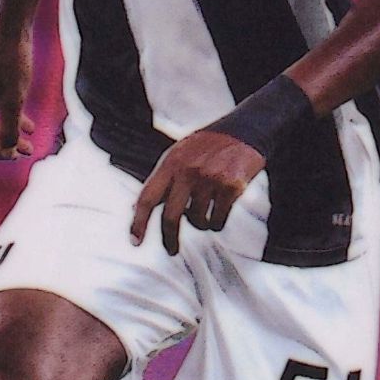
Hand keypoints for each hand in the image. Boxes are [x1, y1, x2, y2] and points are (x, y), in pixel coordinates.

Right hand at [0, 22, 35, 159]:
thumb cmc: (12, 61)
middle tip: (26, 151)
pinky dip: (6, 115)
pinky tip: (28, 123)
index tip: (17, 155)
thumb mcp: (14, 100)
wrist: (10, 25)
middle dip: (4, 142)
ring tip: (29, 140)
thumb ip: (10, 129)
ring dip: (7, 130)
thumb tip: (8, 149)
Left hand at [130, 129, 265, 254]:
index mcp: (171, 163)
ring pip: (197, 221)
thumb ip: (161, 180)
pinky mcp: (231, 187)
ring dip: (201, 224)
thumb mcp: (179, 154)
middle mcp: (188, 171)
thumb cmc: (208, 146)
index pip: (148, 196)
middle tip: (171, 249)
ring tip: (206, 214)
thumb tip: (135, 208)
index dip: (139, 222)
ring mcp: (210, 179)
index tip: (135, 241)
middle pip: (171, 216)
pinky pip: (218, 220)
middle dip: (169, 238)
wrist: (245, 131)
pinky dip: (217, 222)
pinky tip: (219, 212)